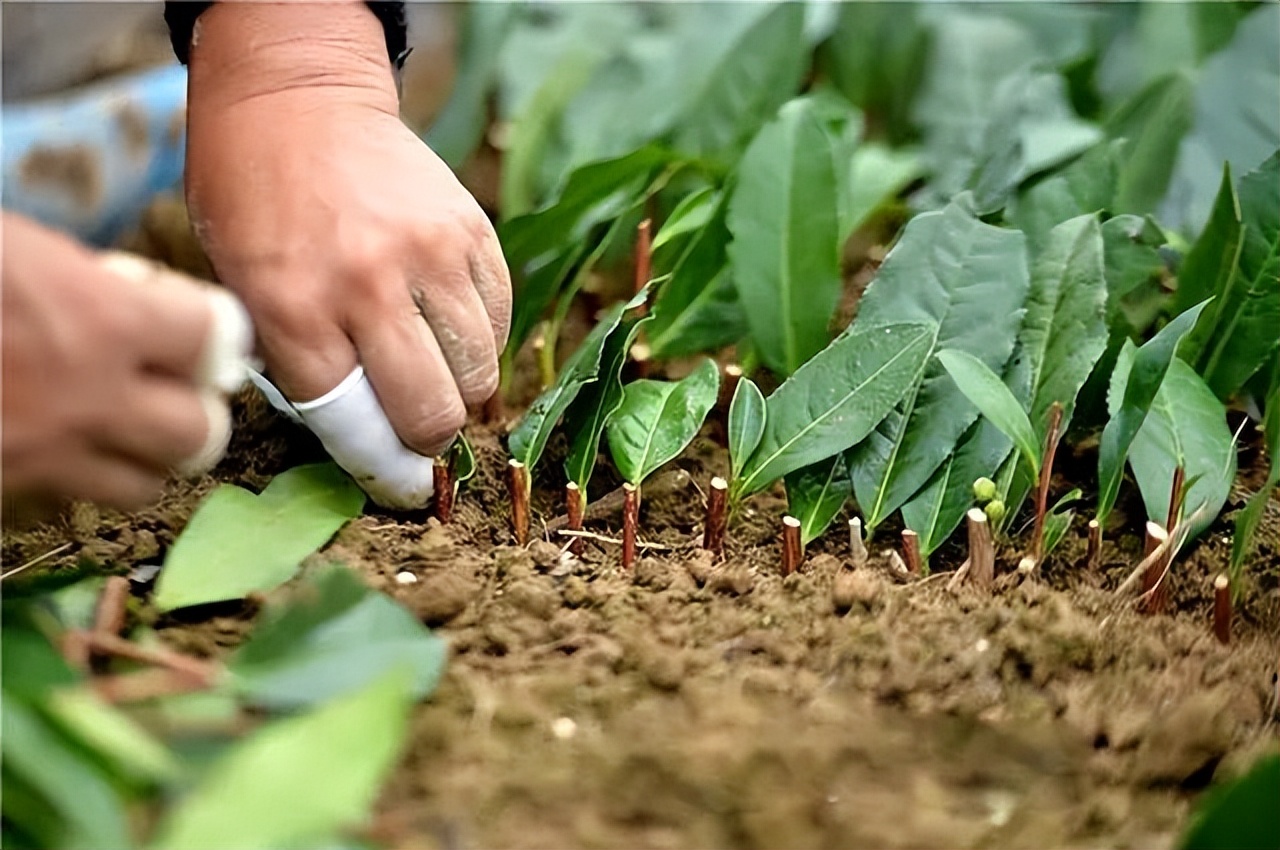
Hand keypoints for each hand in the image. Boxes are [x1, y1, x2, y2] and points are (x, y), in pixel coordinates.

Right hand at [1, 214, 245, 508]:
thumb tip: (129, 297)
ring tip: (113, 424)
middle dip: (191, 408)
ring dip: (140, 455)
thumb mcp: (11, 246)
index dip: (213, 331)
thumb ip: (82, 281)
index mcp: (102, 321)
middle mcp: (89, 401)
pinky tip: (41, 444)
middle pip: (199, 434)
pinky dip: (68, 479)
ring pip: (142, 486)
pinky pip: (61, 503)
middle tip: (168, 385)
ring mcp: (41, 460)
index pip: (218, 339)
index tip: (199, 326)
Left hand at [183, 3, 510, 460]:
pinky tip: (452, 331)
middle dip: (428, 441)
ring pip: (479, 374)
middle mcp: (368, 284)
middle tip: (419, 432)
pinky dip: (483, 342)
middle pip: (432, 412)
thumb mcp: (242, 290)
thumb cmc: (254, 204)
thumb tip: (368, 440)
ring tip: (438, 378)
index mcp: (293, 306)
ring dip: (463, 393)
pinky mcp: (473, 232)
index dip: (380, 467)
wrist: (299, 102)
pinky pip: (500, 321)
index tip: (397, 483)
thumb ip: (301, 365)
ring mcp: (430, 255)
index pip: (355, 425)